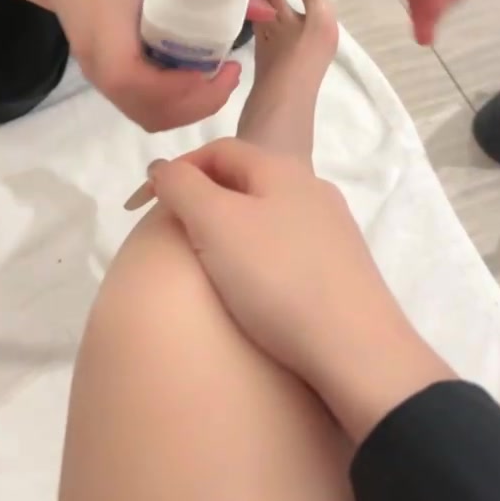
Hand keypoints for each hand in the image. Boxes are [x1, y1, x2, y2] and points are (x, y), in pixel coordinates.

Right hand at [40, 0, 272, 132]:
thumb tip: (265, 9)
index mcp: (109, 45)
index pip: (144, 86)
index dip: (184, 88)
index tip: (220, 68)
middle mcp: (102, 72)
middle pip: (151, 112)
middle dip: (198, 103)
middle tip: (230, 75)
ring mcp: (102, 81)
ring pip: (148, 115)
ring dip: (188, 108)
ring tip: (217, 80)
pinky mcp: (107, 80)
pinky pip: (141, 108)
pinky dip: (173, 105)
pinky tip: (194, 81)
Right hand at [130, 138, 449, 437]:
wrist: (357, 350)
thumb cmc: (278, 279)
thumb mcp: (216, 223)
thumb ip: (182, 187)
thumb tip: (162, 167)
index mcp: (283, 169)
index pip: (218, 150)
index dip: (176, 170)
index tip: (142, 208)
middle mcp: (313, 190)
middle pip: (243, 181)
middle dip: (201, 200)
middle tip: (172, 237)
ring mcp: (332, 231)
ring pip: (265, 216)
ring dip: (228, 231)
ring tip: (206, 265)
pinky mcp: (341, 270)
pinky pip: (285, 250)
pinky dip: (256, 259)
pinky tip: (250, 290)